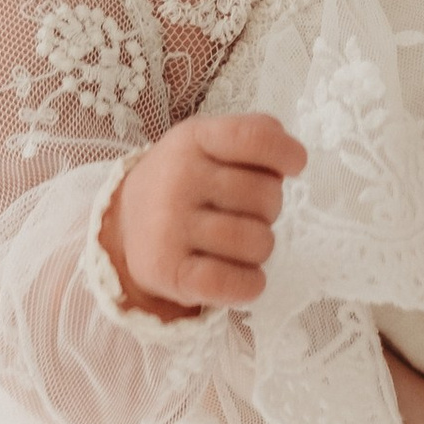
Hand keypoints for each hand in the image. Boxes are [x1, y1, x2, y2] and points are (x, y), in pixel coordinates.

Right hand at [101, 109, 306, 312]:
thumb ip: (251, 140)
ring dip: (260, 248)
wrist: (126, 224)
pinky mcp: (167, 270)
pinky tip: (244, 276)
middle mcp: (179, 178)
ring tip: (240, 244)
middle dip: (270, 209)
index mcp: (193, 139)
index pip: (252, 138)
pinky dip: (250, 285)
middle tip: (247, 213)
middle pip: (265, 196)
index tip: (296, 165)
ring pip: (256, 242)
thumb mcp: (208, 144)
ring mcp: (170, 225)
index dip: (284, 152)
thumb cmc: (186, 182)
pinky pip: (232, 283)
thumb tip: (293, 157)